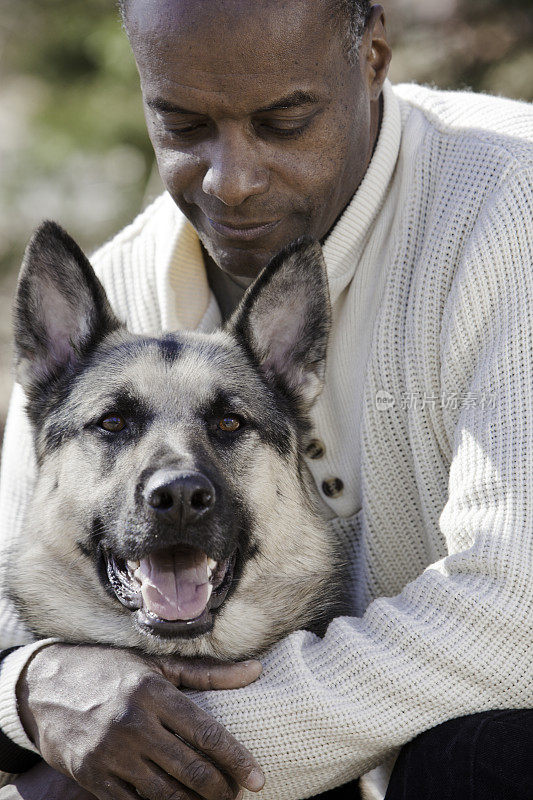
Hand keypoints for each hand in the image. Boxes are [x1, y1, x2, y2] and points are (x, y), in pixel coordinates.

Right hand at [17, 643, 264, 799]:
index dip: (236, 759)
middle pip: (190, 769)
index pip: (206, 732)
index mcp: (153, 692)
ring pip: (165, 794)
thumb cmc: (112, 671)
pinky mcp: (92, 777)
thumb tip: (256, 670)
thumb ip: (208, 673)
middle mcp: (133, 723)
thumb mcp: (157, 666)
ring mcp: (110, 754)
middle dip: (220, 789)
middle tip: (235, 793)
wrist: (47, 687)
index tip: (257, 778)